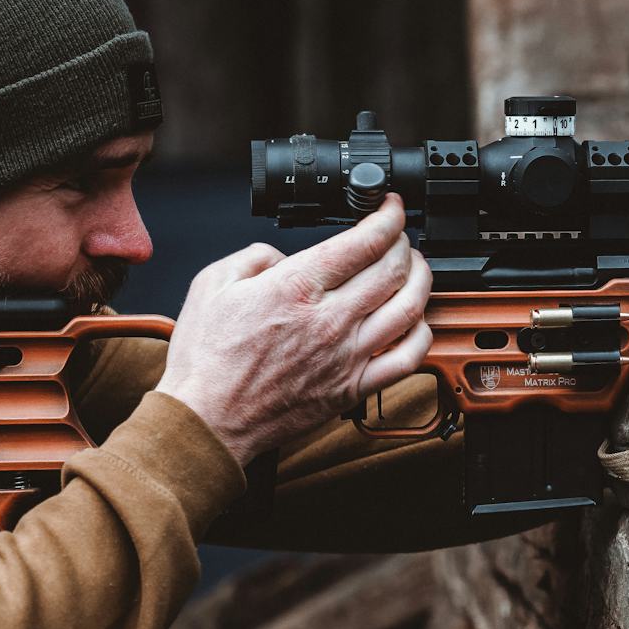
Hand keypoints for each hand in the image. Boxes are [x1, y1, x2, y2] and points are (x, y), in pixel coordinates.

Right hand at [156, 194, 432, 464]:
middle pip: (394, 269)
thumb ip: (254, 256)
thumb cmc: (207, 361)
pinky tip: (415, 321)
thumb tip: (283, 255)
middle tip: (399, 236)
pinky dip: (421, 333)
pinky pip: (407, 358)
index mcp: (296, 288)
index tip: (390, 209)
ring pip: (409, 308)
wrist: (208, 419)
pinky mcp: (353, 388)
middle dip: (405, 242)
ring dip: (421, 280)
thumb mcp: (212, 284)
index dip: (388, 217)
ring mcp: (347, 355)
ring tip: (415, 269)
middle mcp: (329, 320)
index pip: (364, 242)